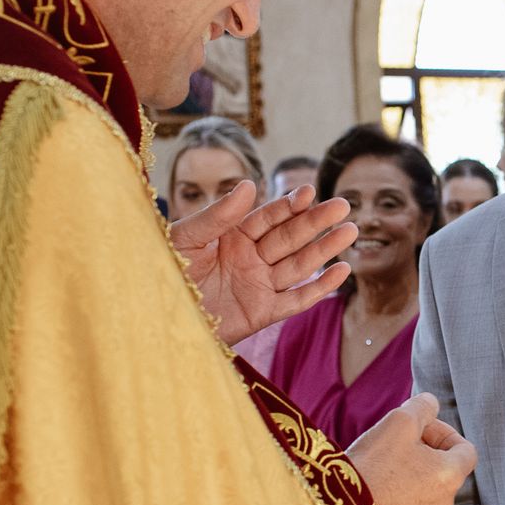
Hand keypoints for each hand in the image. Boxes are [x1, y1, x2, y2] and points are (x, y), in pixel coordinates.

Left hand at [170, 182, 355, 344]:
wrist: (154, 318)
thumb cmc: (160, 274)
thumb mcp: (184, 240)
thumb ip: (216, 216)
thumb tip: (249, 185)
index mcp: (232, 236)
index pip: (268, 217)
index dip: (289, 206)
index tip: (309, 193)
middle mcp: (250, 258)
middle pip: (290, 237)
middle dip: (317, 222)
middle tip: (343, 206)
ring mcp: (259, 285)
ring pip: (299, 264)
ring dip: (325, 249)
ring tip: (350, 231)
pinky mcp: (263, 313)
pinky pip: (297, 299)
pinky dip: (319, 287)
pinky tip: (341, 271)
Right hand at [347, 394, 476, 504]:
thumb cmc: (372, 462)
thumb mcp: (400, 420)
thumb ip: (423, 407)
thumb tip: (431, 404)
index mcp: (450, 477)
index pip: (466, 450)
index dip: (444, 432)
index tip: (419, 428)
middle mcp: (444, 504)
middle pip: (445, 469)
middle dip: (426, 451)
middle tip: (398, 442)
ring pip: (427, 489)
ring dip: (413, 472)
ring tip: (384, 463)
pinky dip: (399, 493)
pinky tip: (376, 484)